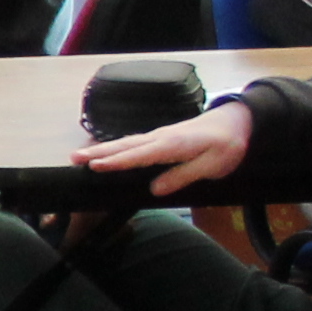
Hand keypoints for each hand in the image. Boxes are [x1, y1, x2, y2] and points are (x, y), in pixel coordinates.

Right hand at [73, 99, 253, 194]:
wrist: (237, 121)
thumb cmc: (227, 144)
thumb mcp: (212, 165)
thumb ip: (183, 176)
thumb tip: (155, 189)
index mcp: (173, 145)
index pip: (140, 155)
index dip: (118, 162)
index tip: (96, 166)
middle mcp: (161, 138)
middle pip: (125, 146)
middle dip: (99, 153)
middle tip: (74, 158)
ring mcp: (160, 136)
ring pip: (126, 143)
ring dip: (102, 149)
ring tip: (80, 155)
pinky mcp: (162, 138)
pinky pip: (134, 143)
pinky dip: (116, 147)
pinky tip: (105, 152)